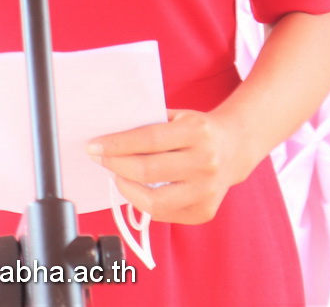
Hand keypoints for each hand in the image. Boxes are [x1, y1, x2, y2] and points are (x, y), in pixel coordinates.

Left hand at [88, 109, 252, 224]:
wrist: (235, 147)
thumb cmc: (198, 130)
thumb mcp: (178, 116)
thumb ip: (149, 125)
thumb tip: (109, 139)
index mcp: (197, 132)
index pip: (148, 139)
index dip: (116, 145)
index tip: (94, 146)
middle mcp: (205, 163)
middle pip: (147, 171)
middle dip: (116, 165)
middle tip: (100, 158)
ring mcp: (206, 191)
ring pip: (153, 201)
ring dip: (127, 188)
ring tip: (118, 176)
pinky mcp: (204, 212)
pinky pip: (163, 213)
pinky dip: (144, 202)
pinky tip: (138, 189)